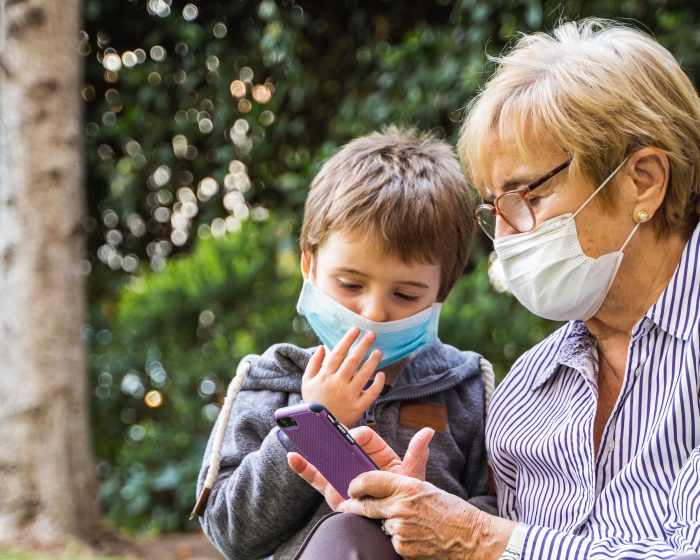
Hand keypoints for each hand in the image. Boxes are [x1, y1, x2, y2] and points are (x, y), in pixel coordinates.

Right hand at [287, 426, 434, 509]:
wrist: (391, 527)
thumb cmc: (403, 498)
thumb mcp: (410, 476)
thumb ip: (416, 454)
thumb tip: (428, 431)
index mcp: (377, 454)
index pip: (366, 437)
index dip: (357, 436)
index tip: (352, 441)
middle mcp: (358, 461)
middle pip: (342, 443)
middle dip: (330, 432)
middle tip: (318, 421)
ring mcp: (344, 474)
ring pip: (327, 456)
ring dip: (313, 444)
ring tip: (301, 431)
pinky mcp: (332, 489)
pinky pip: (315, 477)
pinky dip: (303, 467)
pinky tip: (293, 457)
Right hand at [301, 327, 384, 426]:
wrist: (317, 428)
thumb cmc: (312, 402)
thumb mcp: (307, 382)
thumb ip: (314, 363)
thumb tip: (324, 346)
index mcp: (325, 375)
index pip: (338, 352)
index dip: (348, 339)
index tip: (356, 329)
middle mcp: (337, 383)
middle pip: (353, 360)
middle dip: (363, 345)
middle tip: (372, 334)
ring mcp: (349, 395)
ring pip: (364, 374)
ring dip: (372, 361)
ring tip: (379, 351)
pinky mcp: (358, 407)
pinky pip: (371, 394)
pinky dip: (378, 384)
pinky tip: (381, 374)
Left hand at [339, 473, 516, 559]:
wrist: (473, 538)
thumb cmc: (451, 511)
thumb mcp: (425, 489)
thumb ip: (400, 488)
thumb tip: (377, 490)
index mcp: (407, 486)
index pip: (369, 480)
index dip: (356, 484)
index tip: (352, 488)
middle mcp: (401, 506)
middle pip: (365, 505)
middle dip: (354, 506)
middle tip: (348, 505)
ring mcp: (400, 529)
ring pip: (380, 525)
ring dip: (385, 524)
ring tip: (409, 524)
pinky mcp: (403, 548)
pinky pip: (391, 541)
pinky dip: (397, 539)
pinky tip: (415, 536)